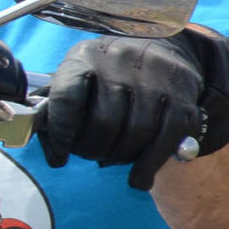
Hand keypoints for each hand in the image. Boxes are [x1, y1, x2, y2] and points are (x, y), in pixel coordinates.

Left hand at [36, 28, 228, 190]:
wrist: (160, 49)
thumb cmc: (106, 74)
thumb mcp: (76, 77)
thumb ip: (56, 108)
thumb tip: (47, 144)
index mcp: (84, 58)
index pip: (67, 98)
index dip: (61, 134)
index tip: (59, 156)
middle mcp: (121, 64)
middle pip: (104, 121)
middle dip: (92, 149)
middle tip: (89, 156)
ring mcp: (156, 80)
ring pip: (136, 132)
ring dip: (119, 158)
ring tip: (110, 160)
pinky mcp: (182, 99)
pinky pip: (164, 140)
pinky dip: (147, 166)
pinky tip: (137, 179)